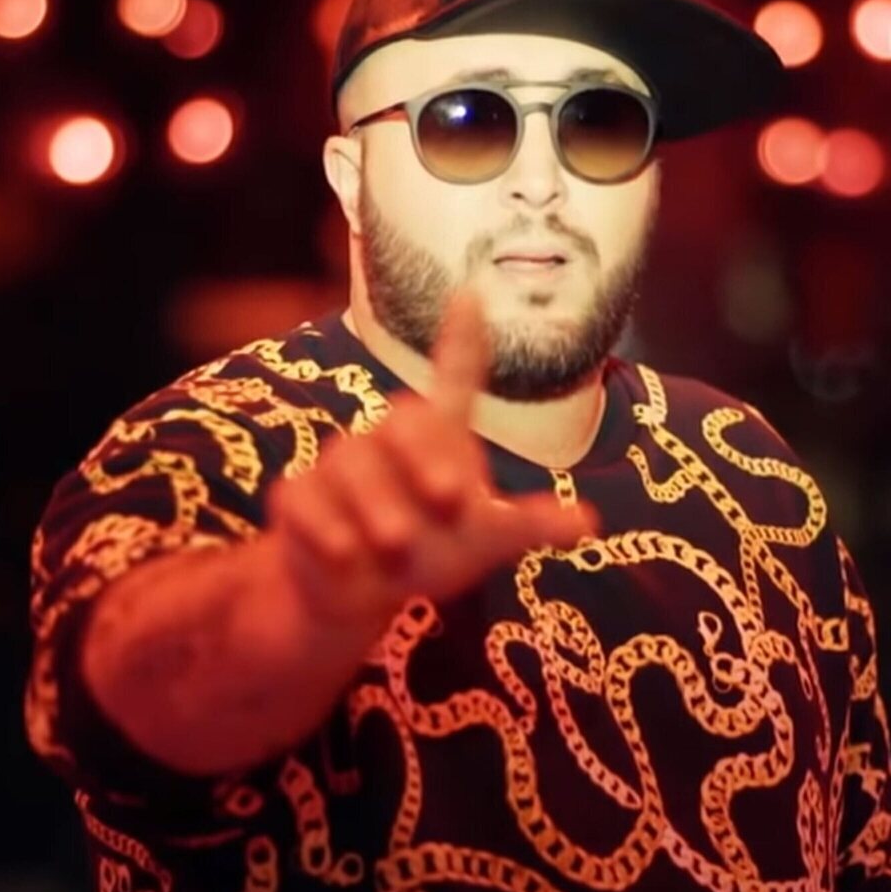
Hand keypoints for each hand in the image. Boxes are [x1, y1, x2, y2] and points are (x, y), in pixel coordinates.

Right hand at [264, 287, 599, 622]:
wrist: (355, 595)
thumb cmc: (427, 552)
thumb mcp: (482, 543)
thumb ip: (529, 525)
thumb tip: (592, 523)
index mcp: (438, 441)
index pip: (452, 380)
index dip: (461, 341)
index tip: (471, 296)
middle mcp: (388, 443)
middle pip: (404, 421)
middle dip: (425, 458)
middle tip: (450, 499)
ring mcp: (339, 467)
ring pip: (350, 463)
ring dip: (378, 506)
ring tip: (397, 545)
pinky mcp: (297, 498)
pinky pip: (304, 498)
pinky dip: (326, 527)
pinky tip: (346, 553)